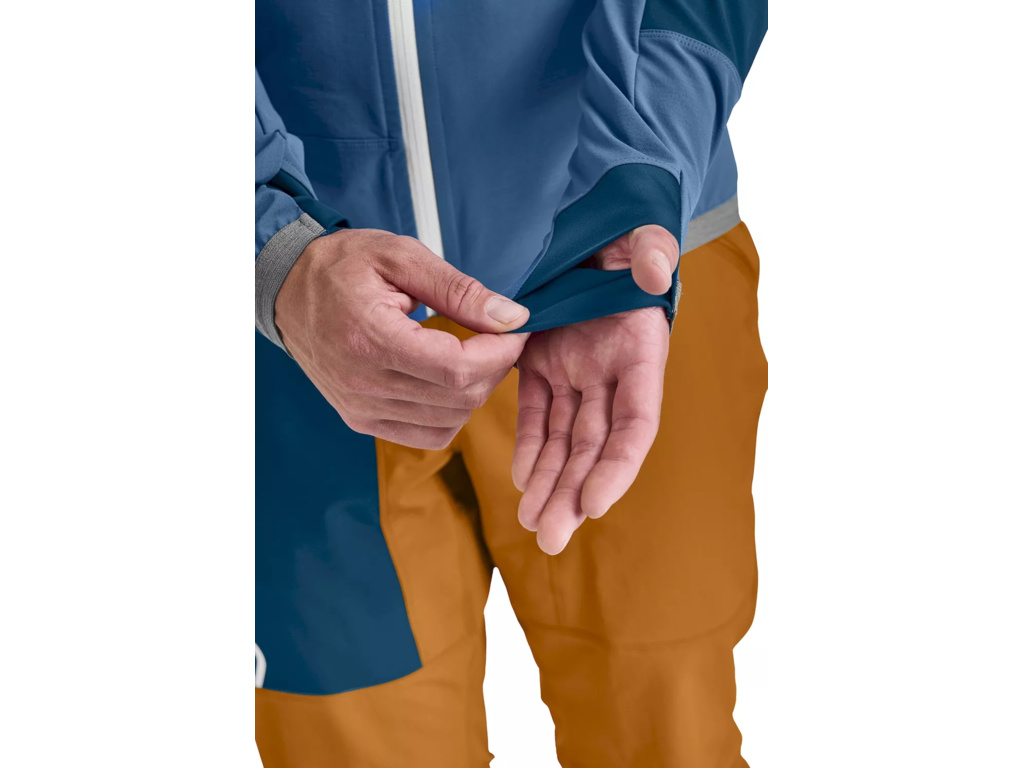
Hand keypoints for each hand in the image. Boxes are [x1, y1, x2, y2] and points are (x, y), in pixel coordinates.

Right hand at [275, 228, 529, 449]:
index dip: (500, 354)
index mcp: (371, 339)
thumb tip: (511, 317)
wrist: (286, 288)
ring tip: (474, 354)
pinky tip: (448, 381)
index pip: (456, 369)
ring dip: (475, 391)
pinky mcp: (361, 420)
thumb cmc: (341, 266)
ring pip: (449, 422)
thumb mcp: (401, 257)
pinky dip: (450, 413)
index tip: (516, 329)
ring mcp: (360, 408)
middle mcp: (363, 384)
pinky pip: (426, 435)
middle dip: (495, 368)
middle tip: (500, 336)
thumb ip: (458, 290)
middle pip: (459, 400)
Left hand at [512, 225, 678, 553]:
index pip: (636, 424)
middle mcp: (611, 374)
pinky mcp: (543, 366)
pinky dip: (529, 447)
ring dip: (551, 484)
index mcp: (639, 352)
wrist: (585, 231)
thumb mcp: (639, 235)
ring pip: (565, 441)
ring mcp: (577, 374)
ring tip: (533, 523)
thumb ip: (652, 251)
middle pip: (596, 447)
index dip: (618, 466)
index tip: (594, 503)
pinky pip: (536, 415)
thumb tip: (655, 273)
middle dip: (576, 494)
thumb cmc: (619, 234)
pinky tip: (520, 480)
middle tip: (551, 537)